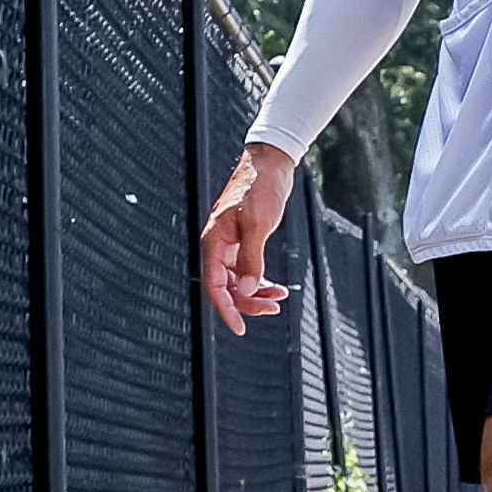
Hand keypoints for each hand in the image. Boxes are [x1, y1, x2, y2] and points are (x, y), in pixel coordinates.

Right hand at [200, 142, 295, 336]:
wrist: (271, 164)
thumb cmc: (259, 187)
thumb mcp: (257, 225)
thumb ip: (251, 259)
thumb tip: (248, 289)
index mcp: (213, 242)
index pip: (214, 286)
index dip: (226, 309)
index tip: (239, 328)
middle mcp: (219, 246)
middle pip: (227, 287)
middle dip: (248, 302)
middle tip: (272, 309)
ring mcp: (231, 244)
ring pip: (239, 281)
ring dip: (257, 293)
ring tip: (278, 299)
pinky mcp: (245, 240)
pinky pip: (248, 270)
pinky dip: (262, 281)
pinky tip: (277, 287)